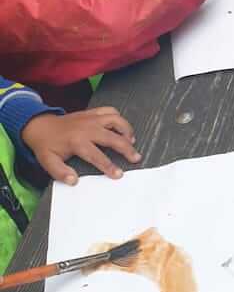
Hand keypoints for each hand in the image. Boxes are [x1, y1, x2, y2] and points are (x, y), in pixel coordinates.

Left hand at [22, 108, 140, 184]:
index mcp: (77, 141)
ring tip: (132, 141)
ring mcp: (91, 118)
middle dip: (126, 149)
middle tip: (136, 157)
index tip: (119, 174)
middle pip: (113, 138)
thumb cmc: (47, 145)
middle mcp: (87, 128)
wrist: (41, 126)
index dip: (109, 166)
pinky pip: (110, 111)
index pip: (97, 156)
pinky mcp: (92, 112)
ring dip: (127, 131)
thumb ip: (60, 172)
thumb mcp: (48, 161)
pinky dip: (119, 118)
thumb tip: (73, 180)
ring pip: (116, 121)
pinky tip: (122, 128)